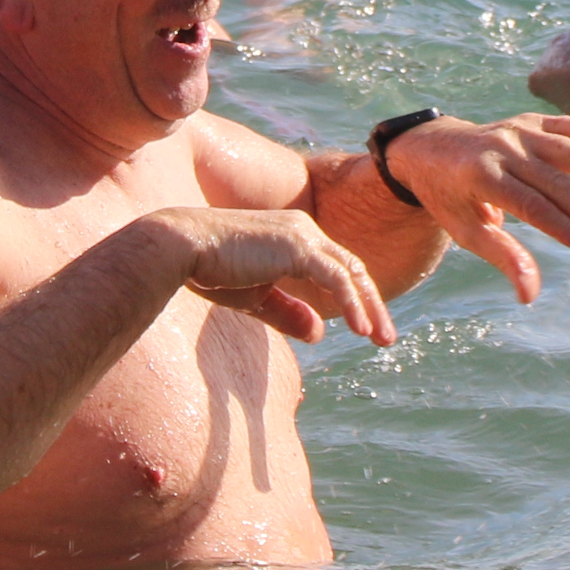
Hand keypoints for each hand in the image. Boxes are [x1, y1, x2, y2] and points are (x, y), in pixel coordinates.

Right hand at [161, 207, 395, 349]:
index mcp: (295, 237)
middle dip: (372, 305)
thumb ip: (289, 312)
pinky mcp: (298, 247)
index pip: (336, 268)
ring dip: (369, 308)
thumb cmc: (211, 271)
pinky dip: (352, 305)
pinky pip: (337, 278)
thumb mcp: (256, 298)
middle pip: (351, 269)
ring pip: (350, 273)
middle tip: (385, 339)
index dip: (354, 299)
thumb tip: (320, 334)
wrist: (184, 248)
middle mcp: (304, 230)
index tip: (365, 330)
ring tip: (380, 340)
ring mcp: (303, 235)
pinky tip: (360, 330)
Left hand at [388, 113, 569, 301]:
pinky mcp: (530, 121)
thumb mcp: (466, 231)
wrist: (430, 149)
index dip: (560, 225)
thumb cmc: (450, 198)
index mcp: (481, 176)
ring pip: (568, 149)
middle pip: (553, 180)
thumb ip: (503, 257)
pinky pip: (568, 125)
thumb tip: (530, 296)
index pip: (530, 204)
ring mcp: (518, 130)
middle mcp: (502, 147)